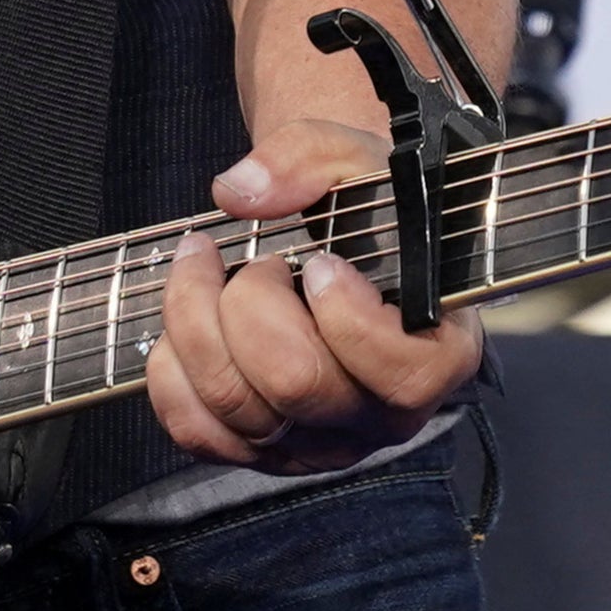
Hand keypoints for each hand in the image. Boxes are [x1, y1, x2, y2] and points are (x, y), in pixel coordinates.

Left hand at [144, 116, 487, 471]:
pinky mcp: (265, 451)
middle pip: (295, 383)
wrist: (344, 244)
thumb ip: (308, 159)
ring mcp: (321, 443)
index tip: (321, 261)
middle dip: (250, 300)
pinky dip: (171, 377)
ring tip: (204, 269)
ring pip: (236, 408)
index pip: (401, 374)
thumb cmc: (367, 210)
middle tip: (257, 260)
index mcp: (438, 354)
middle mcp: (383, 417)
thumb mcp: (355, 161)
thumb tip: (239, 193)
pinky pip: (201, 435)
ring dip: (196, 322)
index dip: (345, 314)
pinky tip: (180, 327)